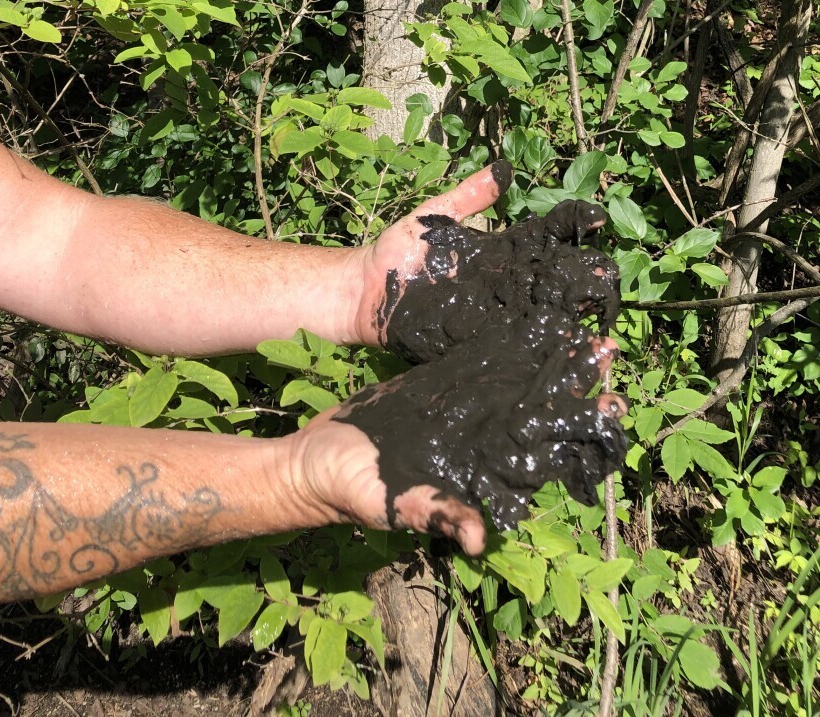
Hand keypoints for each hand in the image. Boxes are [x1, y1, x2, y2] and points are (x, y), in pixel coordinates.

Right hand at [288, 329, 627, 555]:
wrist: (313, 460)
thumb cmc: (348, 487)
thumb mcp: (387, 501)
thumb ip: (431, 512)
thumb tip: (478, 538)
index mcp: (480, 474)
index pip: (542, 455)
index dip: (577, 433)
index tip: (609, 403)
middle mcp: (482, 444)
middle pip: (541, 414)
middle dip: (576, 385)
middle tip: (609, 349)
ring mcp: (465, 415)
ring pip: (520, 385)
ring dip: (551, 360)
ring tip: (583, 327)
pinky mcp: (442, 388)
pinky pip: (482, 364)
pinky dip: (509, 344)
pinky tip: (531, 319)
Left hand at [355, 165, 618, 363]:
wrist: (362, 294)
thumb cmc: (396, 252)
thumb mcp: (432, 217)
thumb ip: (467, 197)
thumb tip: (504, 168)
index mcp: (501, 253)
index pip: (548, 236)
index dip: (573, 226)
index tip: (595, 220)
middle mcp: (505, 286)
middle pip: (555, 282)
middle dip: (583, 279)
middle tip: (605, 278)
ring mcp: (493, 318)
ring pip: (540, 319)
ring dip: (570, 324)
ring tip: (597, 328)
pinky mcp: (476, 344)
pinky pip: (508, 349)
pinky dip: (533, 354)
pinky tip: (558, 358)